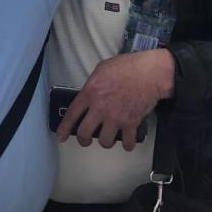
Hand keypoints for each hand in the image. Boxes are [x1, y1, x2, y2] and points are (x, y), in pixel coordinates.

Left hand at [57, 49, 175, 151]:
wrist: (149, 73)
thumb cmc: (128, 67)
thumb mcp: (102, 69)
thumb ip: (92, 83)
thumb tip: (88, 92)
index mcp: (90, 93)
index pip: (72, 114)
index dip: (64, 128)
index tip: (61, 136)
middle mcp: (100, 108)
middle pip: (84, 133)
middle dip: (84, 140)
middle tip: (86, 140)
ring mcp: (115, 117)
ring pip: (104, 141)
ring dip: (106, 141)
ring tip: (109, 137)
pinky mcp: (131, 123)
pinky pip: (127, 142)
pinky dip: (127, 144)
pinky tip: (127, 141)